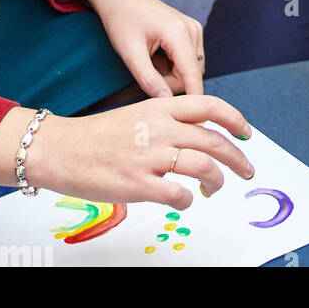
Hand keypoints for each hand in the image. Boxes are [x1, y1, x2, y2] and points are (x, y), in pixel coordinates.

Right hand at [28, 96, 253, 210]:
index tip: (247, 132)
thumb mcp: (139, 115)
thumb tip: (200, 134)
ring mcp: (150, 156)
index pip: (210, 106)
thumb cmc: (99, 135)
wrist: (61, 148)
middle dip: (237, 158)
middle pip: (214, 140)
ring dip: (217, 181)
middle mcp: (160, 128)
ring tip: (215, 189)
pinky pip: (177, 194)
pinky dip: (188, 201)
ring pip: (203, 166)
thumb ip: (169, 121)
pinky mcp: (137, 184)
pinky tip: (185, 201)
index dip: (235, 118)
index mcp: (161, 108)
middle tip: (247, 170)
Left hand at [83, 0, 205, 96]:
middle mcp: (192, 29)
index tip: (195, 122)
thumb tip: (167, 103)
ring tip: (149, 62)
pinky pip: (188, 61)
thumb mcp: (130, 54)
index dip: (194, 98)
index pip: (193, 75)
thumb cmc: (122, 21)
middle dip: (171, 83)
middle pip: (192, 74)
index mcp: (179, 33)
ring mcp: (194, 29)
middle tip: (146, 74)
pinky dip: (173, 66)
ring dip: (172, 75)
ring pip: (191, 69)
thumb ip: (149, 80)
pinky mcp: (192, 32)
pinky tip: (156, 57)